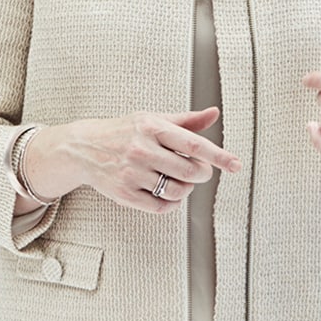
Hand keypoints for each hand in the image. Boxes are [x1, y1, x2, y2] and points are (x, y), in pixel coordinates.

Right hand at [24, 109, 240, 215]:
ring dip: (185, 189)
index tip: (236, 165)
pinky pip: (161, 207)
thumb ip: (186, 121)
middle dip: (201, 174)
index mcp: (152, 127)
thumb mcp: (153, 119)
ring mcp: (132, 173)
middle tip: (198, 171)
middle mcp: (142, 149)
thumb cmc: (124, 132)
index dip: (219, 156)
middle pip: (190, 171)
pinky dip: (170, 203)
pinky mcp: (125, 193)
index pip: (194, 144)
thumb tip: (214, 113)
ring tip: (178, 180)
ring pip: (177, 191)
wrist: (84, 148)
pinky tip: (165, 193)